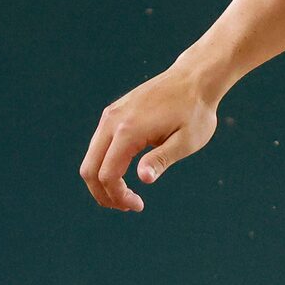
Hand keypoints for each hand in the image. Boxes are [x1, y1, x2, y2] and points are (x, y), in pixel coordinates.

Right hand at [80, 63, 221, 211]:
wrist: (193, 79)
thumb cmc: (195, 112)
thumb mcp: (186, 141)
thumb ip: (162, 159)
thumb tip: (143, 179)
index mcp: (128, 130)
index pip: (107, 174)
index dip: (118, 197)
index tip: (138, 206)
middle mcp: (112, 121)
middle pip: (89, 169)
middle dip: (103, 194)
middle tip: (128, 206)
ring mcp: (110, 115)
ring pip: (91, 157)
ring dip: (103, 181)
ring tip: (128, 195)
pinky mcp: (114, 113)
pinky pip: (99, 145)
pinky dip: (105, 165)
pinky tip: (126, 173)